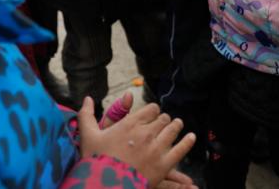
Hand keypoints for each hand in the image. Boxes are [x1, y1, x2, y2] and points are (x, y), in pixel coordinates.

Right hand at [77, 97, 195, 187]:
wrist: (106, 185)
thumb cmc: (95, 161)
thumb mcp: (88, 136)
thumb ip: (86, 115)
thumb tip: (87, 98)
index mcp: (130, 123)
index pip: (151, 109)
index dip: (153, 112)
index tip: (152, 115)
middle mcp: (146, 132)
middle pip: (163, 119)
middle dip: (164, 120)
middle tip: (165, 122)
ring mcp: (156, 148)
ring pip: (173, 130)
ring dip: (176, 126)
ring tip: (178, 126)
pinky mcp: (164, 164)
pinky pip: (181, 148)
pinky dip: (187, 141)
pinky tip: (191, 137)